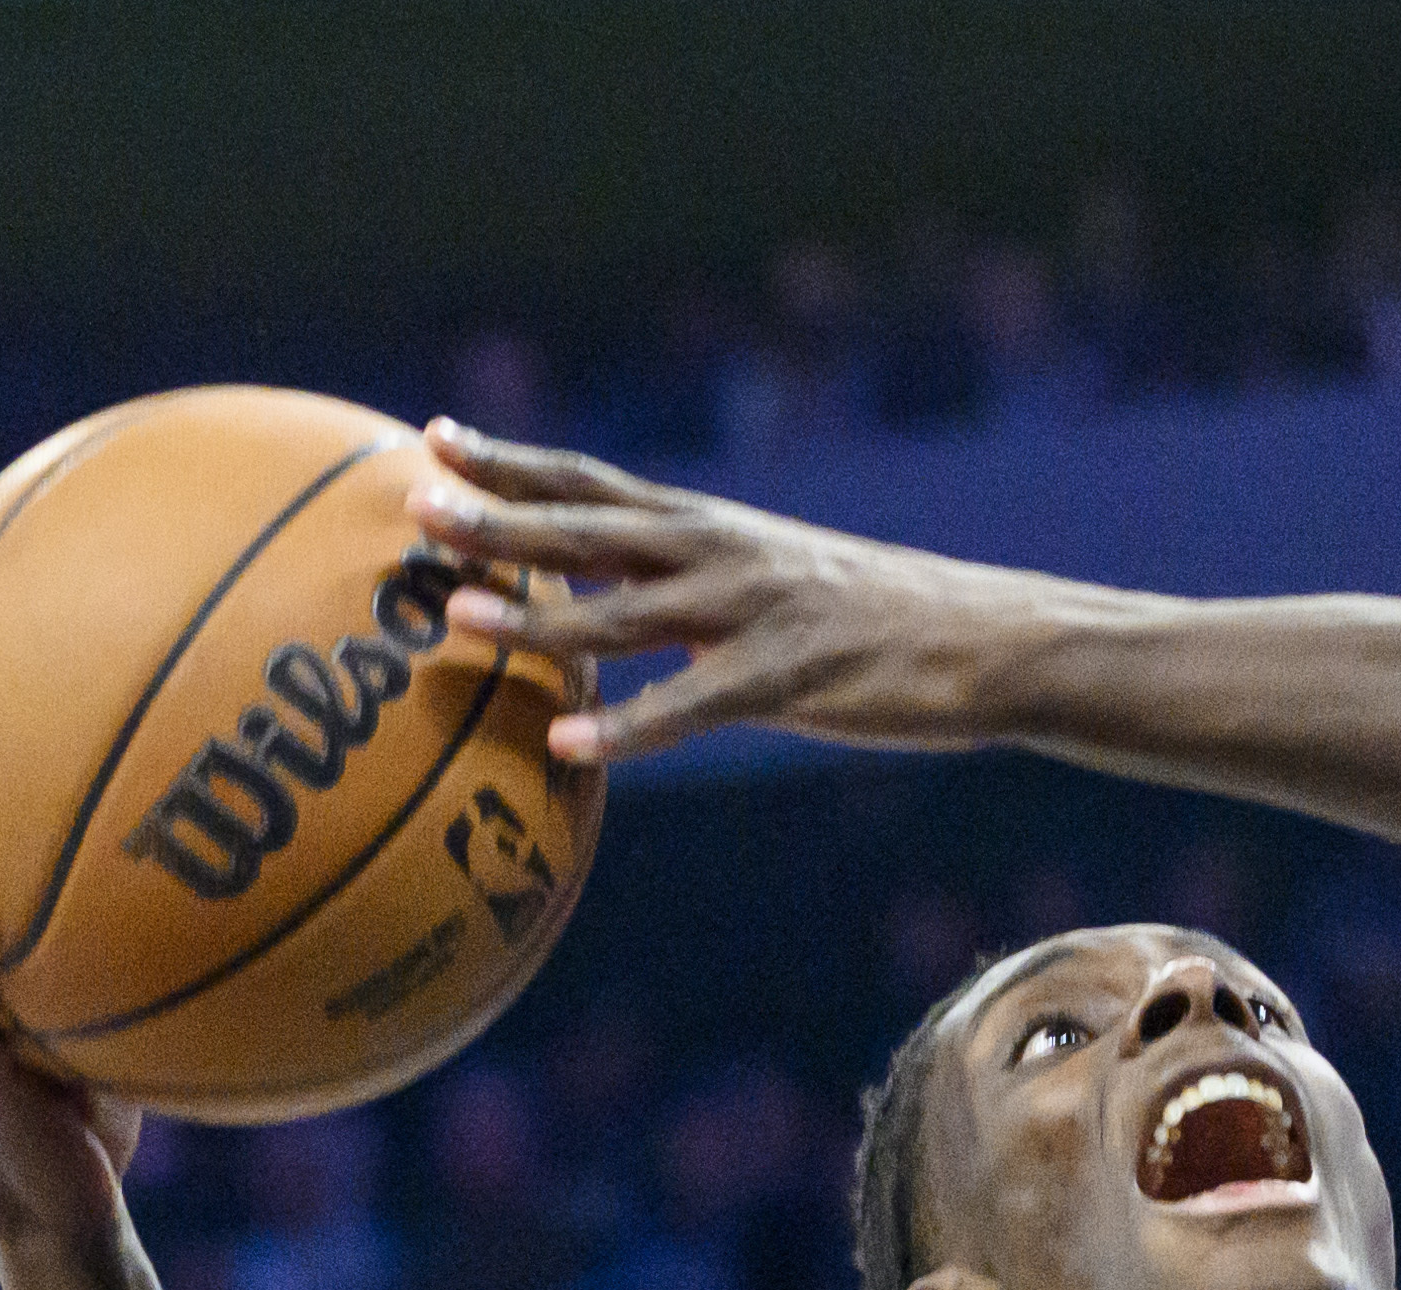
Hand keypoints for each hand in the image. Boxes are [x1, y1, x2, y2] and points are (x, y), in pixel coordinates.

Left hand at [416, 426, 972, 766]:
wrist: (985, 639)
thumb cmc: (873, 621)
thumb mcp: (771, 582)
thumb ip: (688, 590)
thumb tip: (608, 608)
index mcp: (710, 529)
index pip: (590, 482)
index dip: (511, 461)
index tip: (433, 437)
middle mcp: (719, 554)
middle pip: (589, 529)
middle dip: (497, 518)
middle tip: (415, 507)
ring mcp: (751, 614)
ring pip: (624, 613)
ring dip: (538, 614)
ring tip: (459, 615)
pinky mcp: (787, 680)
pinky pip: (690, 706)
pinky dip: (627, 724)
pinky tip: (569, 742)